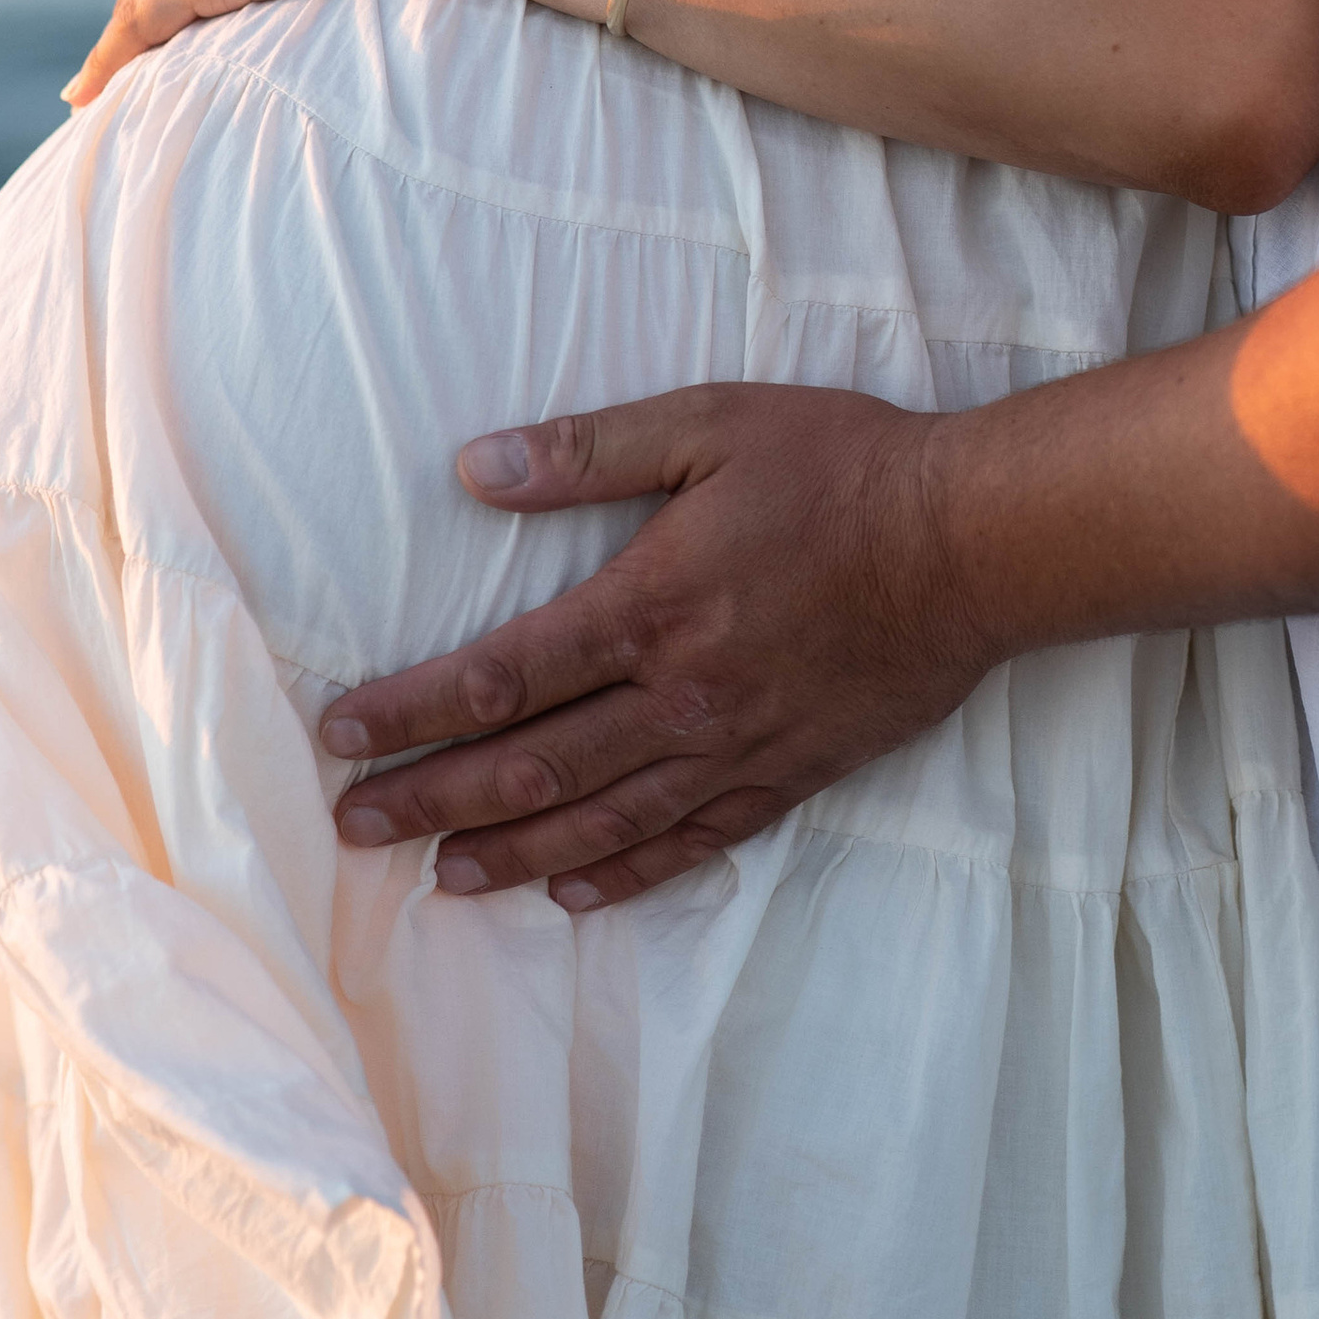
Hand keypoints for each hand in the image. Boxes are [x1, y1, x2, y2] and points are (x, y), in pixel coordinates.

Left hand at [320, 386, 996, 906]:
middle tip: (356, 827)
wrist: (977, 543)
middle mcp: (682, 696)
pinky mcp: (790, 774)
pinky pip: (693, 842)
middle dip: (432, 799)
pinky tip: (575, 895)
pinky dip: (627, 874)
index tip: (340, 735)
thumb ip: (589, 450)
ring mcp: (737, 747)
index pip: (500, 676)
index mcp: (650, 606)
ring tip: (443, 877)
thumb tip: (476, 465)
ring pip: (602, 821)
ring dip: (512, 853)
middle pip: (532, 766)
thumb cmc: (843, 467)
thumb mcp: (711, 423)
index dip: (410, 711)